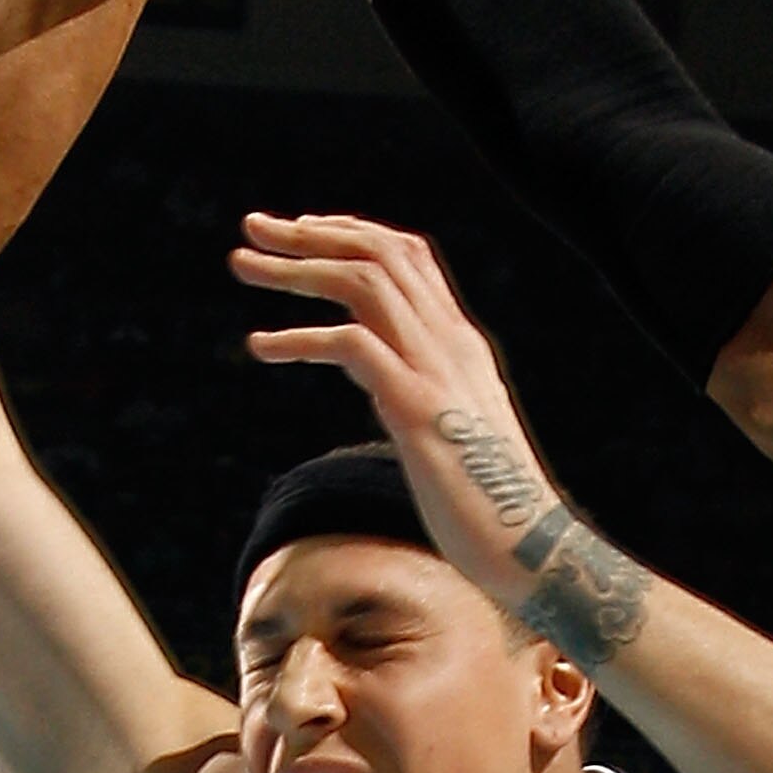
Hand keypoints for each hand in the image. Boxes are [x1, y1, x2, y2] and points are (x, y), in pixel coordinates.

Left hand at [231, 213, 570, 608]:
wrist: (531, 547)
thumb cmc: (487, 502)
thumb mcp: (452, 424)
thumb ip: (418, 388)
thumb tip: (379, 380)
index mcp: (459, 342)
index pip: (409, 255)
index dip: (352, 232)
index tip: (301, 230)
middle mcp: (450, 343)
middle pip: (380, 252)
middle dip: (312, 232)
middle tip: (254, 225)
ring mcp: (435, 371)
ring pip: (363, 281)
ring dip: (296, 268)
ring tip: (241, 266)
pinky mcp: (416, 408)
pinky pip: (350, 344)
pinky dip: (299, 337)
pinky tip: (260, 348)